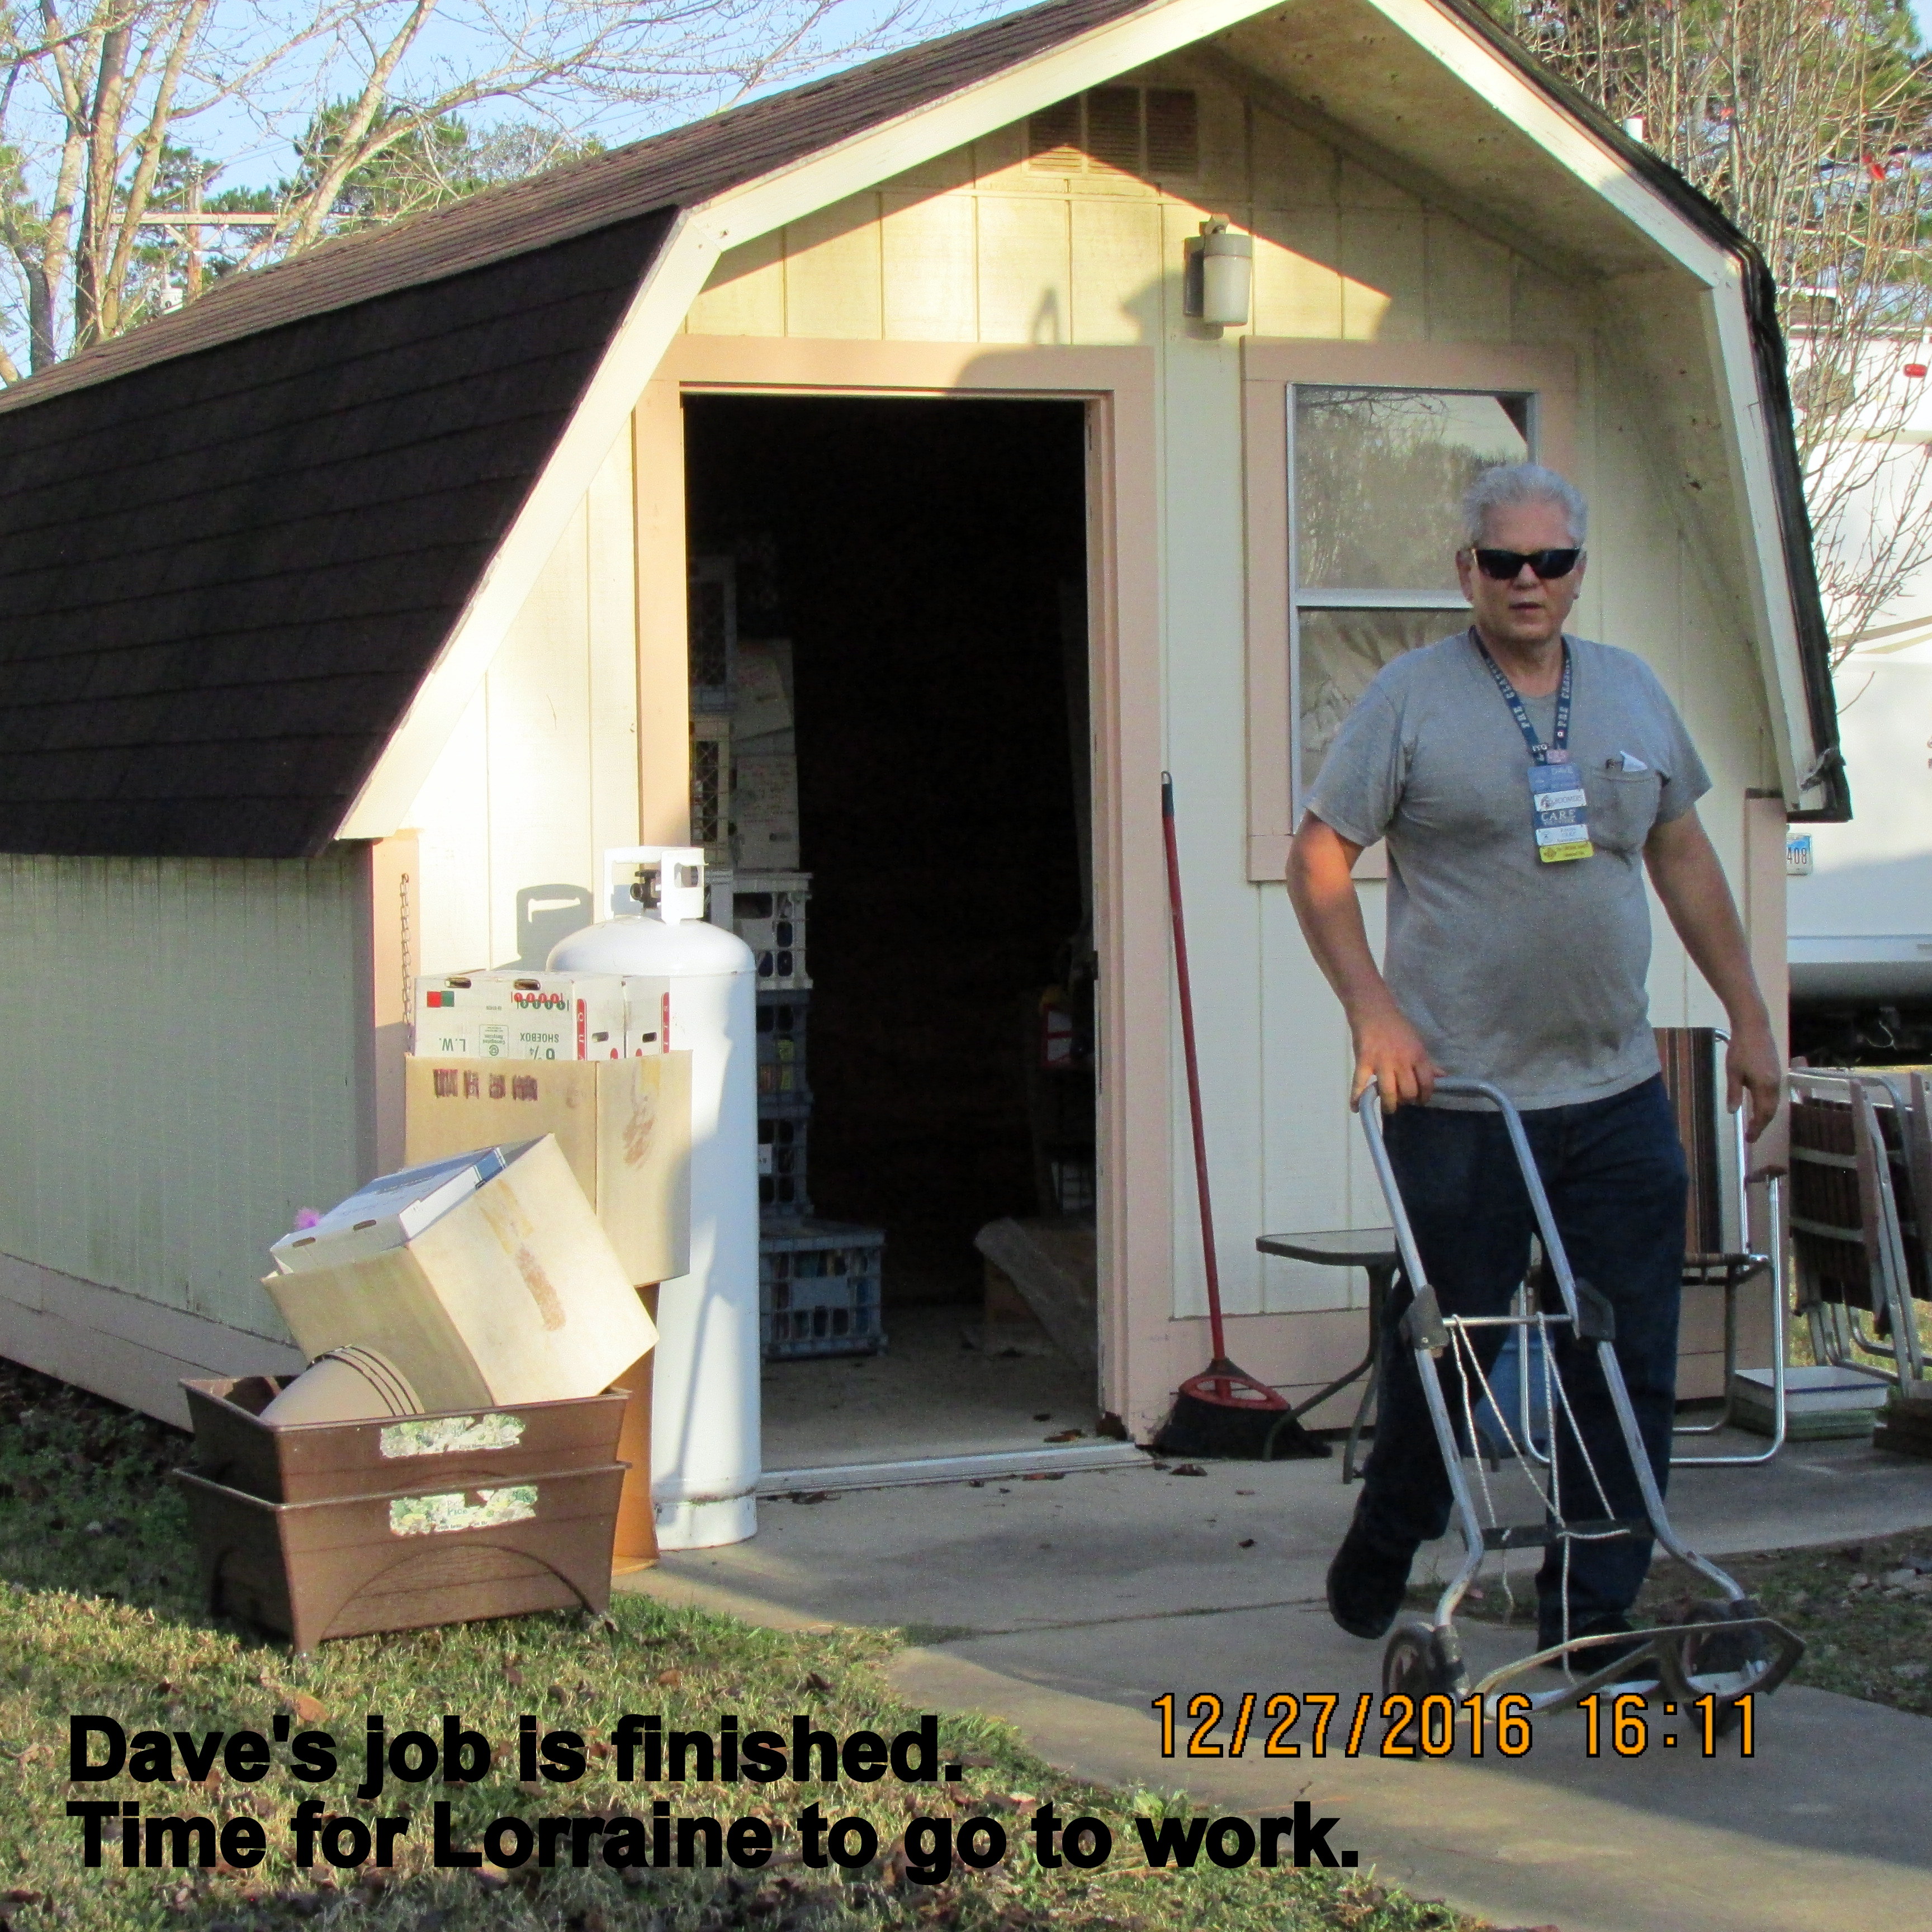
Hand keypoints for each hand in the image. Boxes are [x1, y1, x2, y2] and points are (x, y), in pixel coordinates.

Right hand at [1350, 1001, 1440, 1110]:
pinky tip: (1356, 1107)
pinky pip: (1360, 1084)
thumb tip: (1443, 1077)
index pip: (1427, 1083)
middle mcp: (1402, 1061)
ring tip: (1388, 1107)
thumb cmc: (1397, 1027)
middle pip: (1408, 1092)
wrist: (1373, 1010)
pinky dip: (1357, 1097)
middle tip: (1403, 1101)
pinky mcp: (1364, 1062)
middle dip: (1407, 1101)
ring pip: (1389, 1093)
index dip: (1425, 1096)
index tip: (1420, 1101)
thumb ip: (1427, 1063)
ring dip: (1389, 1105)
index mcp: (1418, 1056)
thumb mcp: (1417, 1043)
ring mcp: (1382, 1062)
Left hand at [1726, 1021, 1782, 1142]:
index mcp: (1764, 1086)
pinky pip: (1774, 1094)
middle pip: (1771, 1110)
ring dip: (1765, 1115)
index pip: (1763, 1114)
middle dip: (1762, 1124)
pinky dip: (1767, 1104)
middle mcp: (1775, 1084)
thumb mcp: (1733, 1072)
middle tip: (1751, 1135)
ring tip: (1754, 1124)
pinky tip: (1759, 1105)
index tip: (1749, 1139)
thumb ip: (1734, 1093)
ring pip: (1774, 1102)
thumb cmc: (1741, 1049)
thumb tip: (1732, 1112)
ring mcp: (1778, 1077)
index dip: (1757, 1128)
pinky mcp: (1777, 1071)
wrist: (1755, 1027)